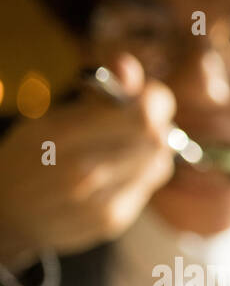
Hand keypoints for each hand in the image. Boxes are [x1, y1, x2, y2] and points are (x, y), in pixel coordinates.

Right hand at [0, 55, 174, 268]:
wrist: (8, 214)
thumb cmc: (30, 157)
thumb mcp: (50, 117)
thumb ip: (96, 93)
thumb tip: (127, 64)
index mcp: (63, 135)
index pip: (142, 115)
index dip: (155, 101)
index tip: (148, 97)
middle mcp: (85, 170)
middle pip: (156, 139)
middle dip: (155, 123)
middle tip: (137, 121)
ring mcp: (101, 200)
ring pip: (159, 164)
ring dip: (151, 149)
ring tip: (125, 146)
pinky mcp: (112, 221)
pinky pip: (147, 188)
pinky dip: (141, 173)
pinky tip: (118, 171)